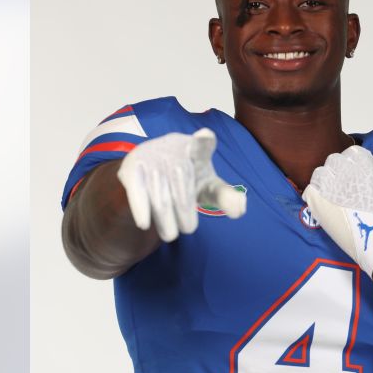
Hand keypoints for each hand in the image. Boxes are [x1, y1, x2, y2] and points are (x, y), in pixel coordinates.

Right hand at [116, 128, 245, 241]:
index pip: (203, 143)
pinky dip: (140, 207)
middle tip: (188, 229)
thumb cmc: (187, 179)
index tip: (205, 137)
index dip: (204, 140)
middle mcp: (173, 146)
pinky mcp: (132, 167)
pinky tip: (144, 224)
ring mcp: (151, 155)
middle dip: (184, 211)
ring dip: (166, 218)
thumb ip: (225, 196)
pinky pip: (137, 190)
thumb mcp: (207, 186)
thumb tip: (240, 209)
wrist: (150, 170)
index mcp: (197, 148)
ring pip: (160, 192)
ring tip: (171, 235)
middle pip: (182, 182)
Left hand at [302, 145, 372, 275]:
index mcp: (363, 162)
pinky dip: (315, 194)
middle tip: (348, 189)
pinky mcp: (317, 203)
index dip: (355, 164)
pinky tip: (325, 204)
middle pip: (334, 160)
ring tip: (336, 197)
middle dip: (340, 171)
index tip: (359, 178)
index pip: (351, 151)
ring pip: (320, 173)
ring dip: (326, 181)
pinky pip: (309, 190)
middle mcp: (343, 170)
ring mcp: (328, 186)